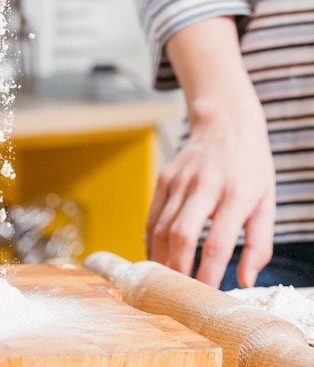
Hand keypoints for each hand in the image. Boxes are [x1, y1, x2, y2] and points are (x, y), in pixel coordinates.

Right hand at [147, 93, 275, 287]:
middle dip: (177, 269)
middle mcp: (204, 186)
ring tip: (166, 279)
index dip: (208, 274)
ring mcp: (179, 180)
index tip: (206, 295)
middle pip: (181, 235)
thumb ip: (259, 244)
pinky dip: (152, 240)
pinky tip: (157, 255)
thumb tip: (246, 281)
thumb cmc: (250, 167)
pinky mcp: (164, 178)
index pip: (217, 243)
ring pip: (161, 228)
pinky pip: (152, 216)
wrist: (225, 123)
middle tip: (179, 292)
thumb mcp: (267, 202)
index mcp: (236, 194)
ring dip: (161, 258)